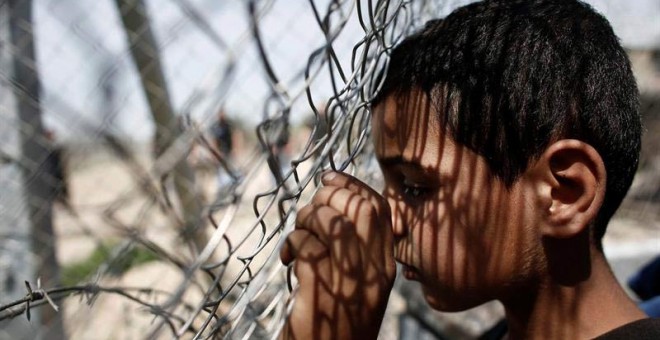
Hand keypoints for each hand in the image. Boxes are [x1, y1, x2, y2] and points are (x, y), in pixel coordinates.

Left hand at [280, 171, 395, 339]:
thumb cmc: (337, 321)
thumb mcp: (359, 284)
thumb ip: (355, 250)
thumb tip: (332, 203)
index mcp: (385, 268)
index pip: (380, 209)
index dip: (351, 185)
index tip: (328, 178)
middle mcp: (373, 274)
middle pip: (359, 209)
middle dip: (328, 197)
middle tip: (309, 213)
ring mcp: (350, 285)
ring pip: (333, 224)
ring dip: (308, 220)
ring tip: (298, 236)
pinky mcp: (321, 295)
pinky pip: (308, 248)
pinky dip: (293, 243)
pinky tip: (287, 259)